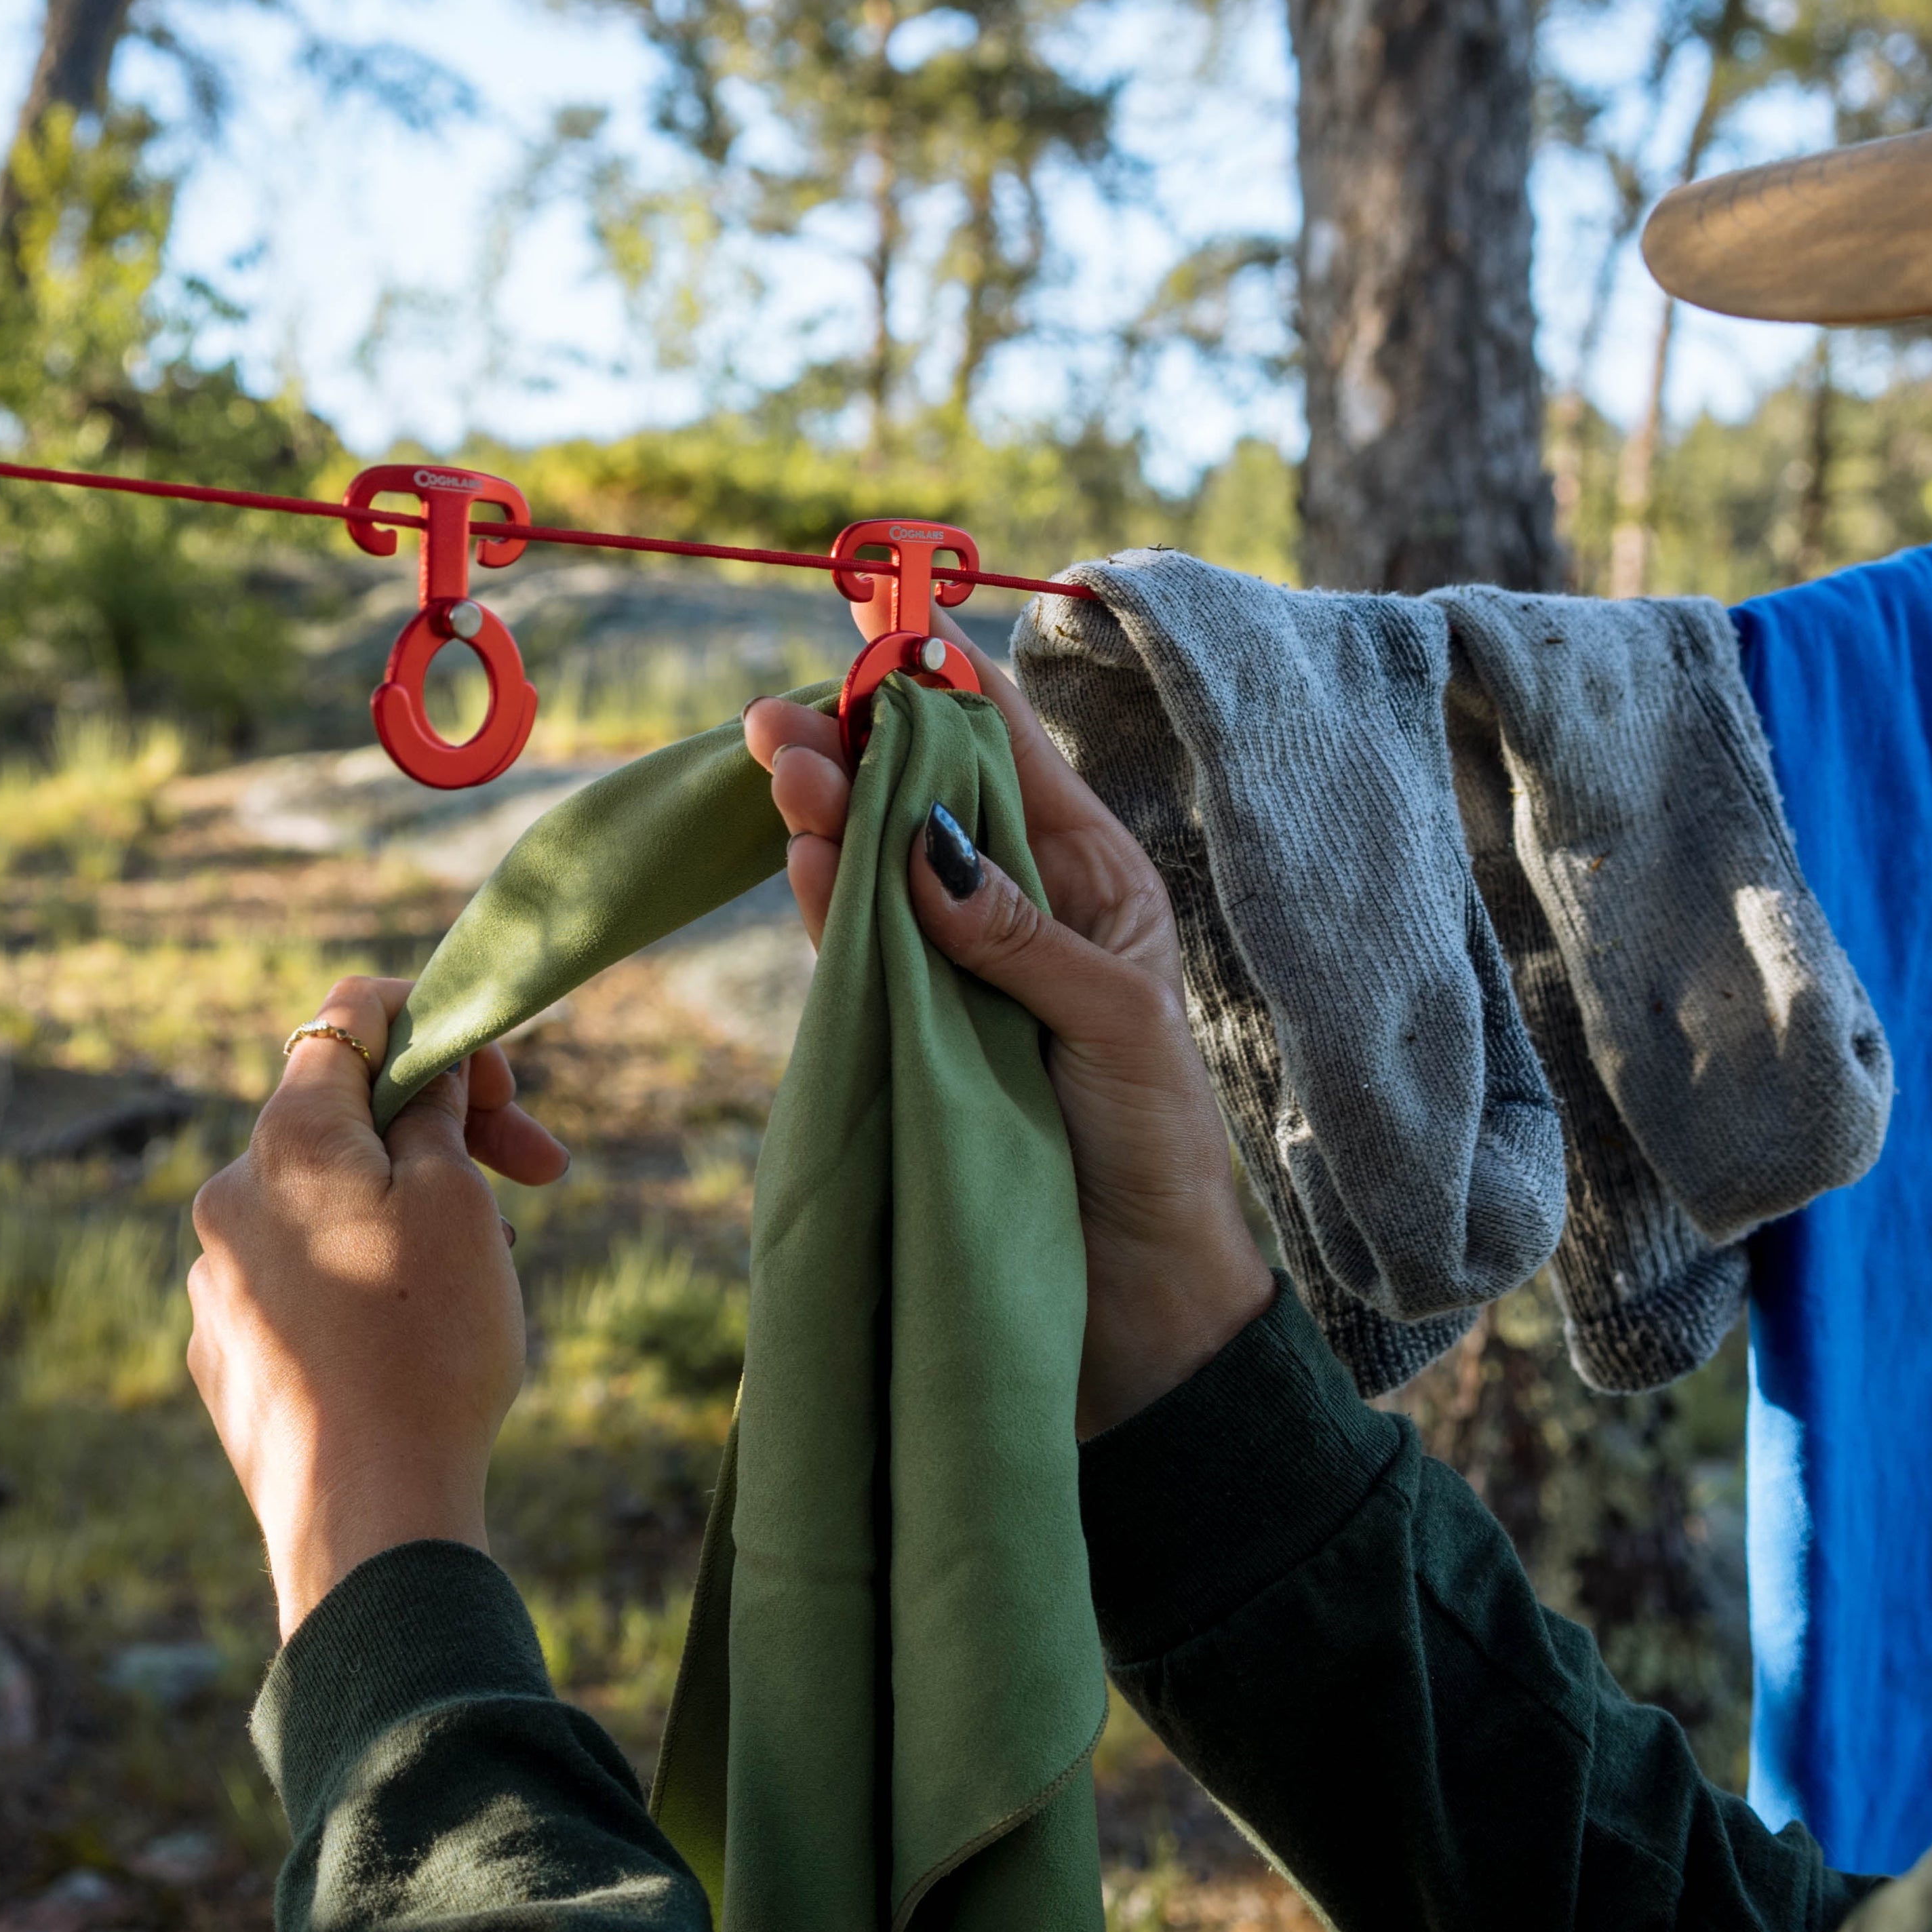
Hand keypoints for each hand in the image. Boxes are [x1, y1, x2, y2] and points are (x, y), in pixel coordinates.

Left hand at [187, 977, 571, 1637]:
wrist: (370, 1517)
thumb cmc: (428, 1345)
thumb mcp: (459, 1201)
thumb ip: (437, 1114)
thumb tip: (421, 1078)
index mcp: (286, 1140)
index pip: (348, 1017)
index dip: (432, 1017)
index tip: (499, 1074)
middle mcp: (228, 1198)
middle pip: (344, 1121)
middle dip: (443, 1131)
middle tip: (541, 1175)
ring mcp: (217, 1282)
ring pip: (327, 1207)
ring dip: (407, 1212)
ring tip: (479, 1280)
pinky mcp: (224, 1356)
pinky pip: (300, 1283)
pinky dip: (361, 1282)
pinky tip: (413, 1341)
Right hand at [747, 649, 1273, 1435]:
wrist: (1135, 1309)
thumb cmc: (1154, 1154)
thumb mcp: (1112, 1023)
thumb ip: (1017, 930)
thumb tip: (920, 836)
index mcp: (1091, 880)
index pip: (1007, 751)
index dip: (944, 684)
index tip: (882, 622)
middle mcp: (1017, 909)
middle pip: (923, 797)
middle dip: (854, 745)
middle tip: (778, 716)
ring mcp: (956, 970)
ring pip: (874, 866)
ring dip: (827, 812)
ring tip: (778, 762)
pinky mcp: (909, 1036)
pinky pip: (855, 952)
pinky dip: (825, 903)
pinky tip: (801, 854)